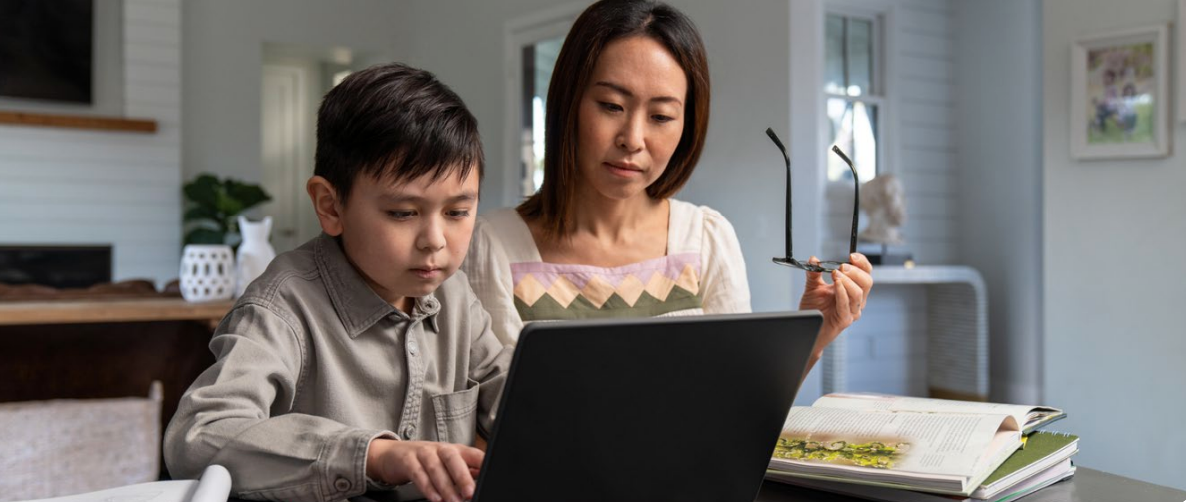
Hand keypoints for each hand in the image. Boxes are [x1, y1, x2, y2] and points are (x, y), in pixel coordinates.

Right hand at [367, 438, 484, 501]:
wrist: (394, 455)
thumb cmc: (427, 461)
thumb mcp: (449, 464)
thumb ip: (467, 472)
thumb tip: (486, 481)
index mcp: (456, 450)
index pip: (473, 454)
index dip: (483, 463)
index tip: (491, 474)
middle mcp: (441, 449)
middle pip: (454, 459)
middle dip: (463, 476)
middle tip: (470, 493)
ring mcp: (423, 453)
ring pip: (436, 468)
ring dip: (445, 486)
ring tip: (453, 501)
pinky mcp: (408, 461)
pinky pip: (418, 474)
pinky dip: (427, 487)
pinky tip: (434, 498)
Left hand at [798, 253, 873, 363]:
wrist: (807, 328)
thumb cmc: (814, 309)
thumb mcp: (813, 287)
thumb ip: (814, 273)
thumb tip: (814, 259)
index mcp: (852, 289)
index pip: (865, 273)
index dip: (862, 263)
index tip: (852, 255)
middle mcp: (856, 300)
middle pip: (867, 282)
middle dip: (856, 271)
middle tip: (842, 266)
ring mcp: (852, 311)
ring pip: (859, 293)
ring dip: (848, 281)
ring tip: (836, 274)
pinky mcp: (845, 320)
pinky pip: (847, 305)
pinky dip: (842, 292)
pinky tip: (836, 284)